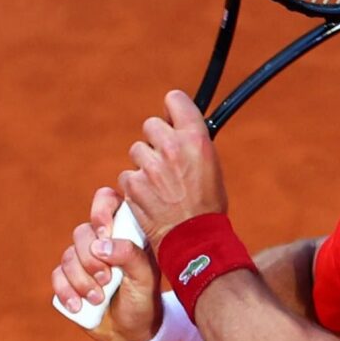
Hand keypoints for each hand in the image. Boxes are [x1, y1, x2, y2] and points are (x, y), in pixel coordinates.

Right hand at [51, 184, 161, 340]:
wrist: (131, 332)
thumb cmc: (144, 300)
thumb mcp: (145, 278)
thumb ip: (130, 255)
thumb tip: (100, 245)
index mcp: (125, 231)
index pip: (108, 201)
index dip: (101, 211)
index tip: (103, 232)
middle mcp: (101, 241)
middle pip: (82, 232)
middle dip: (90, 259)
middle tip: (107, 279)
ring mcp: (83, 259)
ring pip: (68, 255)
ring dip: (81, 279)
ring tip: (98, 298)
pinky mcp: (68, 278)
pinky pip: (57, 275)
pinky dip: (65, 291)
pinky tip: (77, 306)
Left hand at [117, 90, 227, 244]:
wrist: (195, 240)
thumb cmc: (208, 206)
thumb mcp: (211, 166)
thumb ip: (193, 143)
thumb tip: (178, 126)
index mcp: (196, 138)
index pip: (174, 100)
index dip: (172, 110)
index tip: (172, 119)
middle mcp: (172, 147)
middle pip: (151, 125)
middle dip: (156, 141)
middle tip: (167, 161)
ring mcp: (150, 166)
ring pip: (137, 151)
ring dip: (145, 165)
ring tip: (161, 185)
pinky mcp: (134, 185)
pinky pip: (128, 176)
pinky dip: (135, 186)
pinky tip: (151, 198)